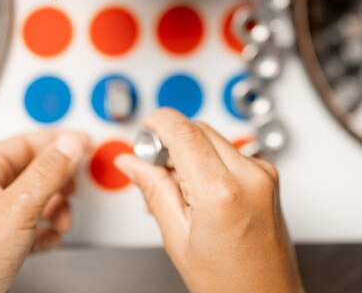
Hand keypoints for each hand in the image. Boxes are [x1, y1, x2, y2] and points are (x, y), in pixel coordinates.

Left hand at [0, 131, 89, 292]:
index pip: (26, 142)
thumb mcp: (17, 209)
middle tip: (76, 183)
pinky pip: (31, 225)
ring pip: (35, 197)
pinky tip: (51, 238)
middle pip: (33, 170)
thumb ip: (47, 173)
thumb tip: (69, 145)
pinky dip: (46, 229)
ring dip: (56, 207)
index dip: (58, 141)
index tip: (85, 143)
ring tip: (62, 219)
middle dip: (59, 179)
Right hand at [115, 109, 303, 292]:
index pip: (183, 131)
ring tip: (178, 188)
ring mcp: (263, 173)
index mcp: (222, 191)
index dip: (158, 123)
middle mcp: (249, 175)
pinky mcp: (268, 175)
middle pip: (198, 129)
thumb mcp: (178, 239)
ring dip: (189, 150)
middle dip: (171, 140)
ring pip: (213, 137)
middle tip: (153, 166)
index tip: (145, 129)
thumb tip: (131, 162)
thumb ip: (153, 190)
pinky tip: (198, 189)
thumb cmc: (231, 285)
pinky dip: (208, 160)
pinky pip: (229, 151)